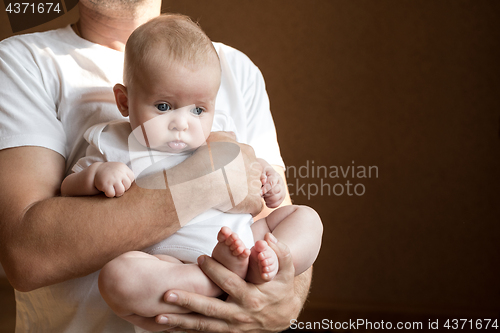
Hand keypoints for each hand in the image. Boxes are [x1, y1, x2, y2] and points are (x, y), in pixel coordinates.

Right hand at [94, 162, 134, 196]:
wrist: (95, 171)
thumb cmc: (110, 173)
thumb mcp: (120, 169)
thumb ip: (127, 175)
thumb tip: (142, 185)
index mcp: (123, 168)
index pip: (132, 179)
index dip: (127, 183)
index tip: (121, 182)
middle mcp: (119, 172)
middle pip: (127, 186)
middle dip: (122, 188)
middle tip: (115, 186)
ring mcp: (112, 178)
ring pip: (120, 192)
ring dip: (116, 193)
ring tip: (112, 189)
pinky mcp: (106, 184)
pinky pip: (112, 194)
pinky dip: (109, 194)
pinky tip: (106, 190)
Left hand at [156, 234, 302, 332]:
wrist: (284, 315)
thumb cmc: (281, 287)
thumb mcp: (286, 270)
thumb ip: (280, 252)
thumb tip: (267, 238)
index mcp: (252, 297)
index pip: (229, 283)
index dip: (214, 270)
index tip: (200, 258)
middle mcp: (240, 315)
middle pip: (210, 309)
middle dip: (188, 302)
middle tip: (167, 294)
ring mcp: (232, 327)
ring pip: (203, 325)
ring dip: (180, 321)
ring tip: (159, 316)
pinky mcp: (227, 332)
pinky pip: (204, 332)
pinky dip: (186, 330)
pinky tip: (168, 326)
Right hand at [207, 132, 262, 215]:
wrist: (205, 178)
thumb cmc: (207, 157)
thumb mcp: (215, 137)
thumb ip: (226, 136)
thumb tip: (233, 135)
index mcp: (248, 152)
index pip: (248, 160)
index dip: (238, 167)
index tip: (227, 172)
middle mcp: (255, 167)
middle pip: (254, 174)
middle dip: (244, 180)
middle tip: (228, 184)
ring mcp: (256, 185)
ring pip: (255, 191)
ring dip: (245, 194)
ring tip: (229, 196)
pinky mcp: (254, 202)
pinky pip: (255, 207)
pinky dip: (247, 208)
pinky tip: (235, 206)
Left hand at [259, 159, 285, 208]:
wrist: (267, 173)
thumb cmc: (262, 172)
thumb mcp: (260, 171)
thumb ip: (261, 175)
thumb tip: (263, 181)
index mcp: (275, 175)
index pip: (272, 183)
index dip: (265, 188)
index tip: (260, 192)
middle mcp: (280, 183)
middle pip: (274, 192)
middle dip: (266, 194)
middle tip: (260, 193)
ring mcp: (282, 191)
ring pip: (276, 199)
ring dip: (267, 199)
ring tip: (263, 196)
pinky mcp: (281, 197)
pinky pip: (276, 204)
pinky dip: (270, 204)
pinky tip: (266, 200)